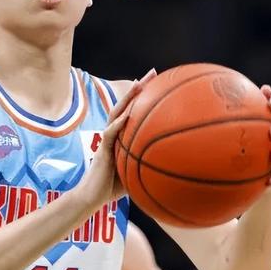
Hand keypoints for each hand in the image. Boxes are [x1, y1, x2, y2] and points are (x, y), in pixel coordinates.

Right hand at [78, 68, 156, 208]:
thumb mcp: (137, 173)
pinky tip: (127, 115)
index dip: (145, 96)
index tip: (160, 82)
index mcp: (123, 136)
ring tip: (139, 84)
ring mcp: (107, 139)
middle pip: (126, 105)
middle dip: (139, 88)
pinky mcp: (102, 149)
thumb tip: (176, 166)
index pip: (134, 111)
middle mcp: (114, 133)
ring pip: (116, 113)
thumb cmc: (114, 187)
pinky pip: (110, 133)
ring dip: (128, 98)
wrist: (94, 197)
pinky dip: (118, 123)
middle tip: (154, 72)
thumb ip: (149, 165)